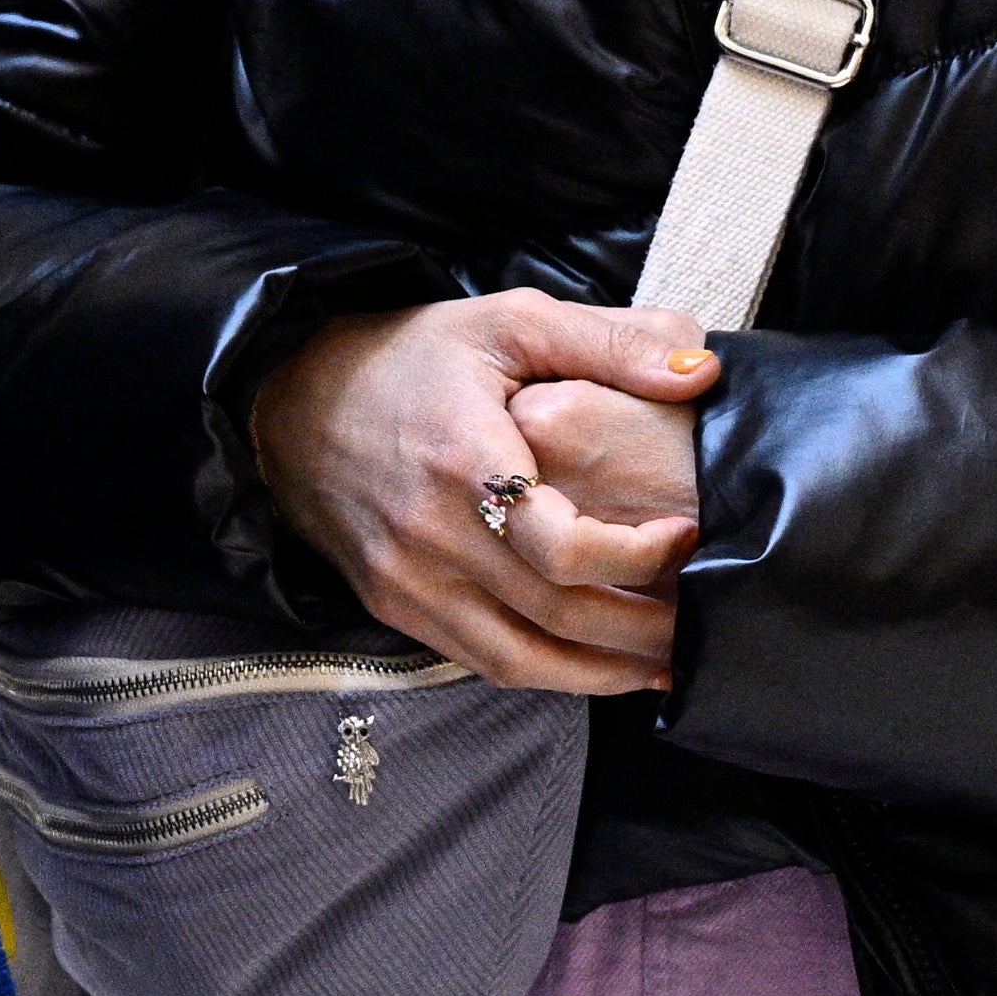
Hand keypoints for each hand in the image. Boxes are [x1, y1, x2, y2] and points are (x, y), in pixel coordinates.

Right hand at [252, 293, 716, 693]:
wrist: (293, 401)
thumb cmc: (412, 357)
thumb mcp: (510, 321)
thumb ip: (610, 341)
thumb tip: (701, 372)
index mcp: (464, 461)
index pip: (561, 550)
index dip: (635, 557)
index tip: (685, 538)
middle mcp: (430, 536)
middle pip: (554, 615)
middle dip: (642, 628)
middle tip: (703, 618)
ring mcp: (406, 581)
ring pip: (521, 658)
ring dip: (602, 673)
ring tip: (666, 661)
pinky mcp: (393, 606)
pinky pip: (480, 661)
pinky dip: (547, 674)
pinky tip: (595, 665)